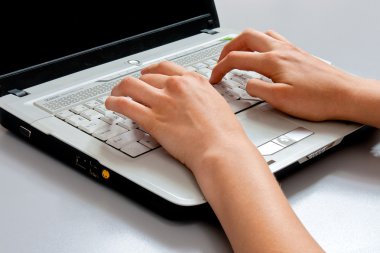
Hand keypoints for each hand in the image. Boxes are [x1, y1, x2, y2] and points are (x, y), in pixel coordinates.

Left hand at [105, 62, 250, 171]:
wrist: (221, 149)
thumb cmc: (224, 132)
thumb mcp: (216, 103)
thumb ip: (199, 97)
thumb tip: (191, 100)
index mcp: (193, 81)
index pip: (164, 68)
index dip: (150, 71)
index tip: (146, 75)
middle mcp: (176, 87)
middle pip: (145, 76)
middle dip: (135, 83)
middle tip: (129, 89)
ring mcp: (163, 102)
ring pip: (130, 85)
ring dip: (119, 89)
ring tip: (115, 95)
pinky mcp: (152, 119)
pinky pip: (125, 105)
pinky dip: (113, 103)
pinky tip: (111, 105)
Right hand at [210, 29, 362, 121]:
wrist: (345, 95)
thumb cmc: (318, 99)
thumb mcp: (281, 100)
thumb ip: (258, 90)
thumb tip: (247, 84)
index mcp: (273, 61)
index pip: (237, 59)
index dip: (220, 68)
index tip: (214, 77)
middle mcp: (281, 51)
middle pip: (246, 38)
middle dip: (229, 48)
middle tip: (221, 61)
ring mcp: (291, 50)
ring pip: (261, 34)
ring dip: (244, 42)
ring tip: (238, 53)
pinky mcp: (299, 54)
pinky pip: (275, 39)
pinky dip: (261, 43)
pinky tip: (263, 53)